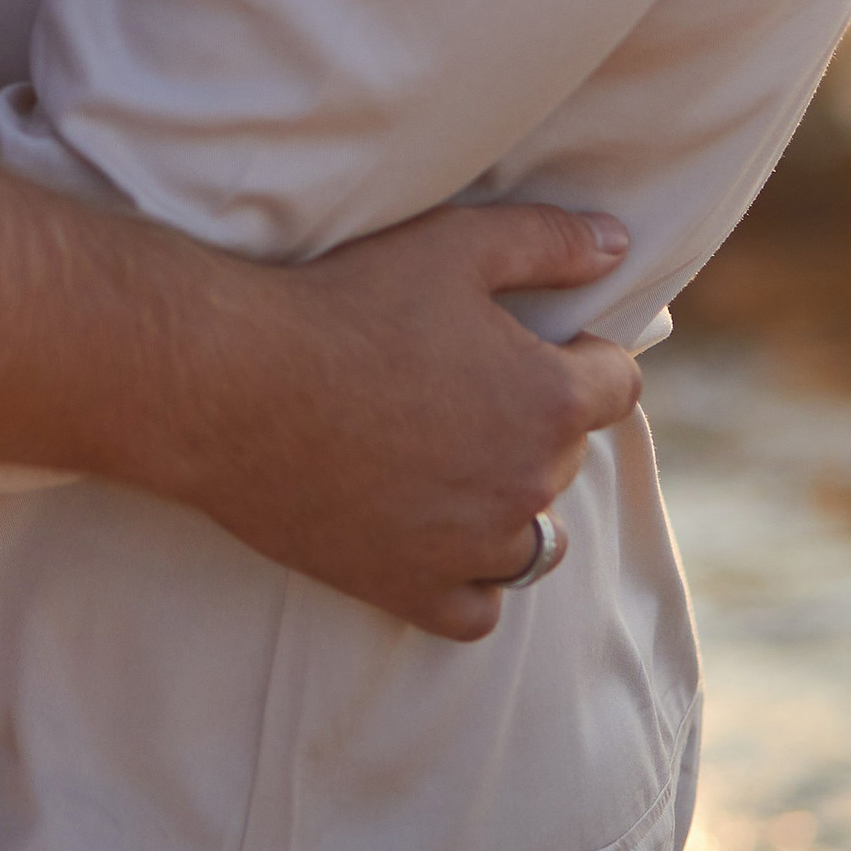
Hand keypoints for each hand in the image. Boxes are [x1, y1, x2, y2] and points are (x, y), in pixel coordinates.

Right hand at [170, 197, 643, 640]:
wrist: (231, 385)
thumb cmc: (344, 303)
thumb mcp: (452, 244)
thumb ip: (548, 241)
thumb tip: (618, 244)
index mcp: (549, 401)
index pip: (619, 385)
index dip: (583, 356)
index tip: (533, 342)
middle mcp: (527, 485)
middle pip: (566, 456)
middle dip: (532, 422)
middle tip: (459, 385)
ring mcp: (472, 549)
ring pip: (534, 541)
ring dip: (509, 504)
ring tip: (452, 462)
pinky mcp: (413, 591)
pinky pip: (479, 609)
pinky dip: (468, 578)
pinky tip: (435, 536)